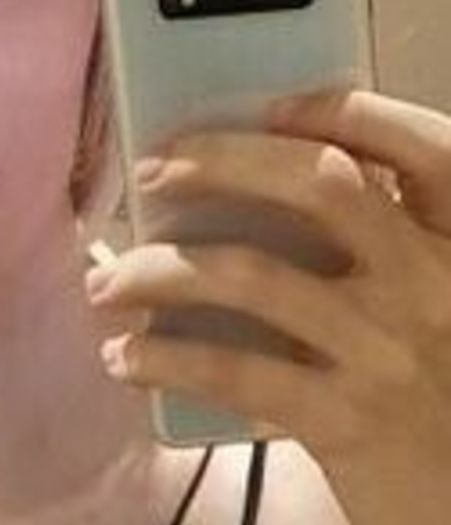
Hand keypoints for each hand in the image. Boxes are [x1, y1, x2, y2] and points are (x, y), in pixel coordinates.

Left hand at [85, 89, 450, 524]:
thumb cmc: (425, 381)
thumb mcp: (423, 298)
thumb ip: (370, 241)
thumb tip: (245, 177)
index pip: (423, 146)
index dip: (343, 111)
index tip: (267, 106)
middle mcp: (432, 283)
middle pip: (320, 184)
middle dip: (221, 161)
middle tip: (151, 171)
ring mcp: (387, 350)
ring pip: (251, 274)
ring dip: (157, 270)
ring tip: (106, 281)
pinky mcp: (346, 418)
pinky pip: (235, 370)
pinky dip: (164, 359)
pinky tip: (123, 357)